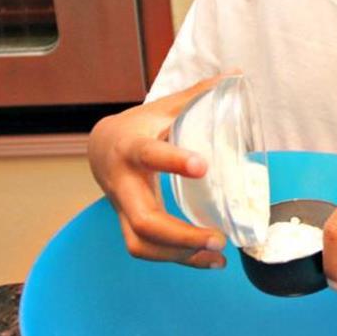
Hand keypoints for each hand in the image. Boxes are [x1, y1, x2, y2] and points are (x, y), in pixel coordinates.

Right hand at [87, 76, 228, 267]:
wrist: (100, 148)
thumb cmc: (138, 127)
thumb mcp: (163, 108)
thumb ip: (198, 96)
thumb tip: (236, 74)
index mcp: (132, 148)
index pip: (149, 154)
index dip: (173, 161)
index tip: (202, 166)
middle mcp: (122, 184)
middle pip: (143, 220)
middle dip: (180, 235)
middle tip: (218, 238)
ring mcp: (122, 209)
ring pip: (141, 244)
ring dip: (180, 255)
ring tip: (217, 255)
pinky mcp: (130, 226)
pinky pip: (149, 251)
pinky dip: (180, 259)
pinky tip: (209, 261)